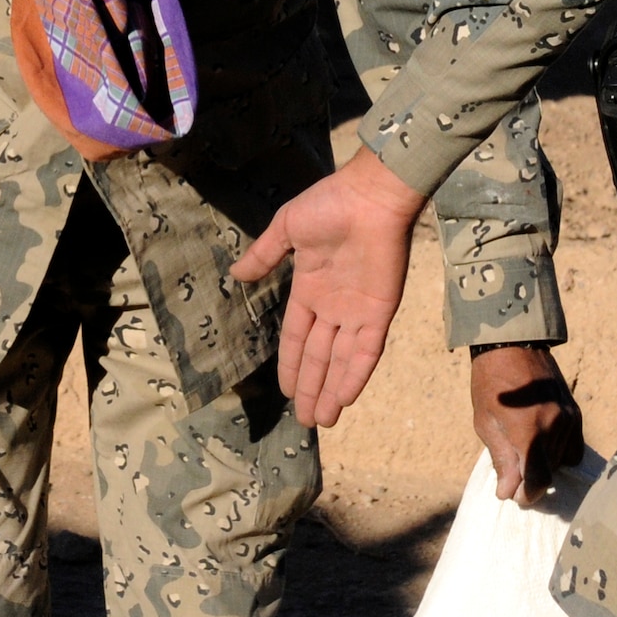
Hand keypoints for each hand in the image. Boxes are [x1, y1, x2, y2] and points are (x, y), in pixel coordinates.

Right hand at [232, 146, 425, 426]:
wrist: (371, 195)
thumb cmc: (329, 205)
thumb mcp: (287, 228)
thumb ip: (265, 254)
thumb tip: (236, 274)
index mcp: (310, 286)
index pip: (297, 335)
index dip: (290, 362)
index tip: (284, 389)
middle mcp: (334, 305)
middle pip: (318, 356)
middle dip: (310, 387)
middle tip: (303, 421)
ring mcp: (357, 310)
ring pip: (340, 360)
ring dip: (330, 390)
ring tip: (320, 421)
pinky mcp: (380, 311)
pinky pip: (366, 351)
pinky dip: (354, 375)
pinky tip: (343, 399)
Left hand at [470, 344, 585, 505]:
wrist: (512, 344)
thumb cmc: (491, 383)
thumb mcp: (485, 422)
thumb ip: (501, 459)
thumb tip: (508, 493)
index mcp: (530, 431)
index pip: (539, 481)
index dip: (527, 495)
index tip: (515, 494)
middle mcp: (555, 427)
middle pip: (549, 473)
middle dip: (530, 478)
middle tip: (511, 467)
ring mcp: (568, 418)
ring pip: (560, 461)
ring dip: (543, 463)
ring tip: (523, 446)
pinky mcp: (575, 412)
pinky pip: (573, 447)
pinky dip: (560, 452)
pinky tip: (542, 441)